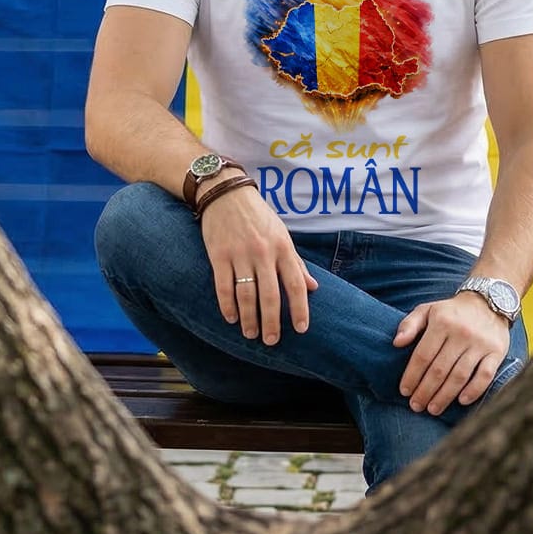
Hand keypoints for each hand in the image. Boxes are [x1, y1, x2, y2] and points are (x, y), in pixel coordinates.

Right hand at [198, 183, 317, 345]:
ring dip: (249, 319)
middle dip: (272, 322)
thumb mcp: (282, 234)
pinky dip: (227, 306)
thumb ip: (296, 262)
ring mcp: (240, 254)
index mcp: (282, 247)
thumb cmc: (258, 216)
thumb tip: (313, 287)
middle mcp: (263, 252)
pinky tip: (231, 318)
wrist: (227, 193)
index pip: (296, 284)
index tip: (302, 329)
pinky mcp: (219, 254)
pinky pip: (223, 286)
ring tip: (251, 334)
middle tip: (271, 341)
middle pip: (271, 295)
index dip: (300, 309)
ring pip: (246, 295)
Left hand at [393, 292, 510, 415]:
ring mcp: (480, 344)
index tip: (404, 391)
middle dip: (425, 391)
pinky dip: (473, 390)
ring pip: (459, 376)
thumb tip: (396, 343)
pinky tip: (461, 401)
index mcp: (442, 322)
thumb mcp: (428, 310)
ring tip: (433, 409)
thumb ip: (409, 324)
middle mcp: (462, 333)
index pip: (423, 355)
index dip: (412, 376)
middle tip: (416, 406)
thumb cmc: (452, 312)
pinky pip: (485, 375)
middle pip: (440, 369)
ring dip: (444, 396)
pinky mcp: (496, 352)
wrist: (489, 302)